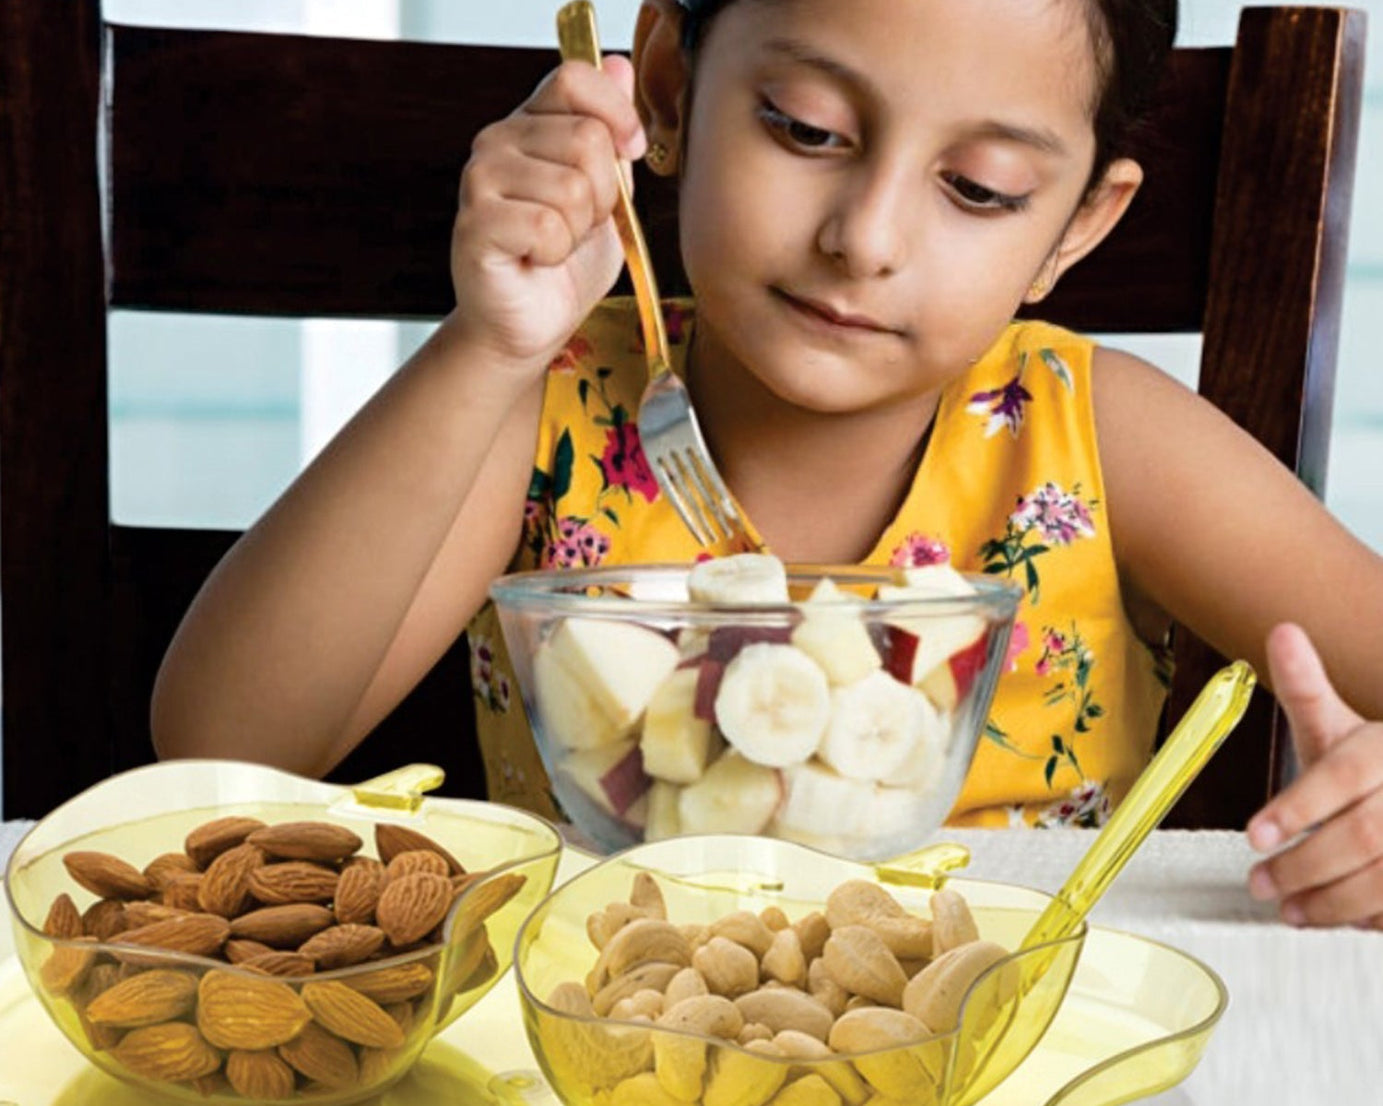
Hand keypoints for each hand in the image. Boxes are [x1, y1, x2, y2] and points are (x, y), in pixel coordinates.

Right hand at [449, 56, 644, 371]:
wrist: (531, 323)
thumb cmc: (566, 263)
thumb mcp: (608, 194)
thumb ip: (612, 136)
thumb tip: (619, 64)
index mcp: (530, 123)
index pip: (574, 78)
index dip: (616, 113)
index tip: (630, 151)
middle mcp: (498, 141)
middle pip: (586, 139)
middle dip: (603, 196)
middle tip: (579, 225)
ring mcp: (480, 179)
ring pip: (571, 187)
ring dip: (579, 230)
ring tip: (556, 245)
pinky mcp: (475, 224)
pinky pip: (546, 226)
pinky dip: (556, 253)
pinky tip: (536, 260)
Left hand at [1246, 622, 1382, 926]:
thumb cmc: (1372, 763)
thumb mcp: (1340, 724)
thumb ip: (1305, 688)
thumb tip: (1282, 631)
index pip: (1340, 777)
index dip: (1296, 808)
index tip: (1252, 835)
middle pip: (1362, 836)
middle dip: (1302, 866)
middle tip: (1258, 883)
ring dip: (1331, 901)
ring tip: (1288, 909)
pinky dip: (1370, 917)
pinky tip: (1338, 918)